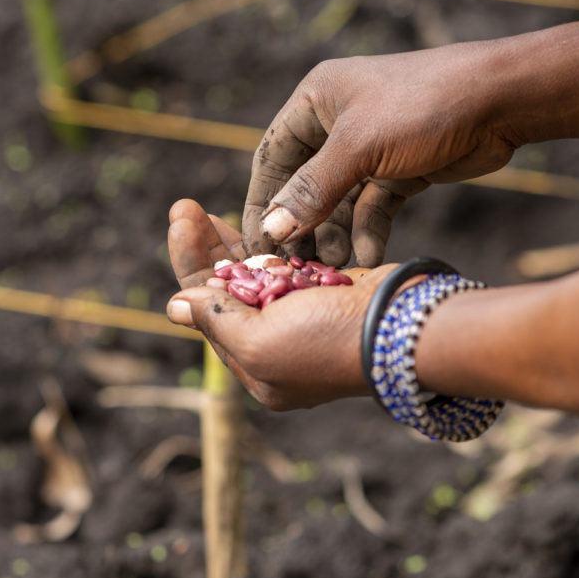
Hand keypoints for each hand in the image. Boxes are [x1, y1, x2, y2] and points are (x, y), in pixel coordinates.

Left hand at [166, 199, 392, 408]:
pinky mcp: (329, 291)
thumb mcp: (258, 342)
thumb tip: (175, 306)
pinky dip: (267, 244)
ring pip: (254, 275)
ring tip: (201, 209)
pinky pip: (287, 266)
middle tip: (183, 208)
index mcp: (258, 369)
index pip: (208, 315)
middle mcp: (278, 346)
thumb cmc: (328, 341)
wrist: (403, 323)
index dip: (189, 268)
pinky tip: (247, 223)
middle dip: (203, 251)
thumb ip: (216, 320)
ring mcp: (305, 317)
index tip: (178, 226)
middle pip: (226, 293)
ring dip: (229, 242)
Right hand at [242, 43, 520, 266]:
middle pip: (304, 185)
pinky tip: (369, 256)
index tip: (258, 246)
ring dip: (336, 235)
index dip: (263, 202)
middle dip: (303, 226)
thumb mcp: (360, 147)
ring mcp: (371, 149)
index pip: (272, 158)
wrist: (502, 100)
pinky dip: (369, 231)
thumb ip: (312, 191)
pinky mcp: (400, 171)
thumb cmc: (424, 105)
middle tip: (298, 266)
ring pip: (340, 202)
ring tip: (336, 265)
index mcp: (316, 100)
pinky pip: (373, 207)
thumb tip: (272, 230)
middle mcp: (338, 123)